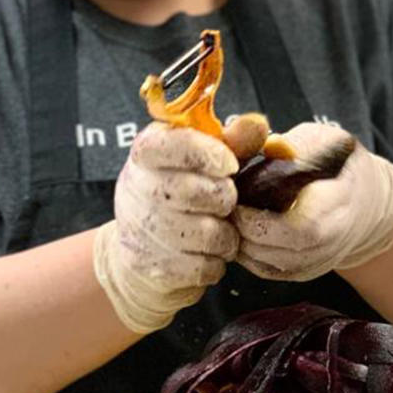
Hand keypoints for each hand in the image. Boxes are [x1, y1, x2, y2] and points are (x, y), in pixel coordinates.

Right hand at [94, 122, 238, 331]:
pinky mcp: (153, 267)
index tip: (229, 164)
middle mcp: (136, 189)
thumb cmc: (180, 198)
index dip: (209, 154)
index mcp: (145, 152)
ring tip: (221, 231)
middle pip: (197, 192)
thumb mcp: (200, 163)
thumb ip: (231, 142)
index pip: (174, 144)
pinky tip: (207, 254)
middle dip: (224, 198)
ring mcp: (142, 231)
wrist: (141, 255)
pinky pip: (204, 267)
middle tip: (225, 202)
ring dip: (225, 236)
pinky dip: (216, 264)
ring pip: (207, 235)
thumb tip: (256, 125)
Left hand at [234, 123, 392, 281]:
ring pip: (267, 265)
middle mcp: (332, 241)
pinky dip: (246, 254)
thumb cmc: (339, 165)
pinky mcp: (304, 272)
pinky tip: (238, 231)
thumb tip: (267, 146)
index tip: (238, 201)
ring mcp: (318, 262)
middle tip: (224, 209)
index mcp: (339, 203)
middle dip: (243, 231)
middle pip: (279, 251)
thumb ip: (294, 145)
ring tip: (228, 218)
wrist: (366, 203)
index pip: (302, 228)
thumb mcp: (325, 141)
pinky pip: (267, 270)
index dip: (262, 221)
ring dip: (240, 243)